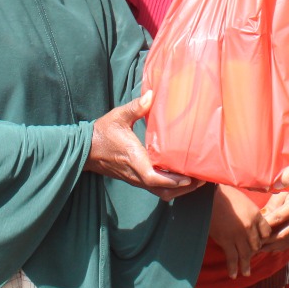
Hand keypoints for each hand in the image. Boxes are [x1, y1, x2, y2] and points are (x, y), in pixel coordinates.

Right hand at [86, 91, 200, 200]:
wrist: (85, 149)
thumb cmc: (102, 132)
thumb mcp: (118, 116)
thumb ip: (135, 107)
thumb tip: (151, 95)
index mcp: (133, 159)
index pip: (153, 177)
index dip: (172, 180)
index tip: (190, 177)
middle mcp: (136, 173)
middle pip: (163, 190)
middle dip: (184, 187)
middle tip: (203, 177)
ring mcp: (136, 178)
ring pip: (160, 192)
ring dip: (179, 190)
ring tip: (197, 179)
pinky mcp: (136, 178)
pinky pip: (156, 188)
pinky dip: (171, 186)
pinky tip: (181, 176)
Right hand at [209, 187, 263, 278]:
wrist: (210, 195)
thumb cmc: (225, 194)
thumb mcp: (244, 200)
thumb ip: (250, 213)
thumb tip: (251, 221)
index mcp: (256, 215)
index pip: (266, 232)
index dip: (263, 238)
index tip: (260, 242)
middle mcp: (250, 227)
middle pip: (256, 245)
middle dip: (254, 252)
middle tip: (251, 257)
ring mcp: (238, 235)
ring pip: (245, 254)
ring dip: (245, 265)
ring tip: (246, 273)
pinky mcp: (226, 240)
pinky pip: (232, 257)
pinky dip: (233, 267)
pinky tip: (233, 274)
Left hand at [256, 190, 288, 253]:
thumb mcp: (283, 193)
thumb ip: (272, 204)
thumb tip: (261, 216)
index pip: (279, 217)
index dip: (265, 224)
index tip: (253, 226)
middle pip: (282, 234)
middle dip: (266, 240)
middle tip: (253, 241)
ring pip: (286, 242)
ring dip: (271, 246)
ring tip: (258, 247)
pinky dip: (278, 247)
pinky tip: (268, 247)